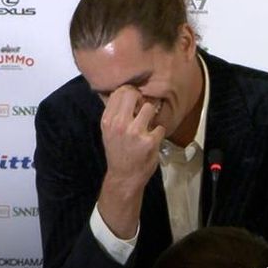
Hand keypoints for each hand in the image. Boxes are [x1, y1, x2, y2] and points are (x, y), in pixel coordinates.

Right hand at [97, 85, 165, 238]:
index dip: (130, 92)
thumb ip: (115, 113)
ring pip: (149, 107)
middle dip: (141, 98)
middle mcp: (119, 124)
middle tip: (143, 107)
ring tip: (148, 124)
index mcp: (108, 120)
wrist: (124, 176)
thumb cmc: (118, 152)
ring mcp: (135, 132)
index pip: (119, 92)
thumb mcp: (109, 131)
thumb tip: (125, 92)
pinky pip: (160, 126)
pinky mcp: (149, 141)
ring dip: (152, 114)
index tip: (134, 99)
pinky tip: (152, 138)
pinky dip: (159, 132)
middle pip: (133, 94)